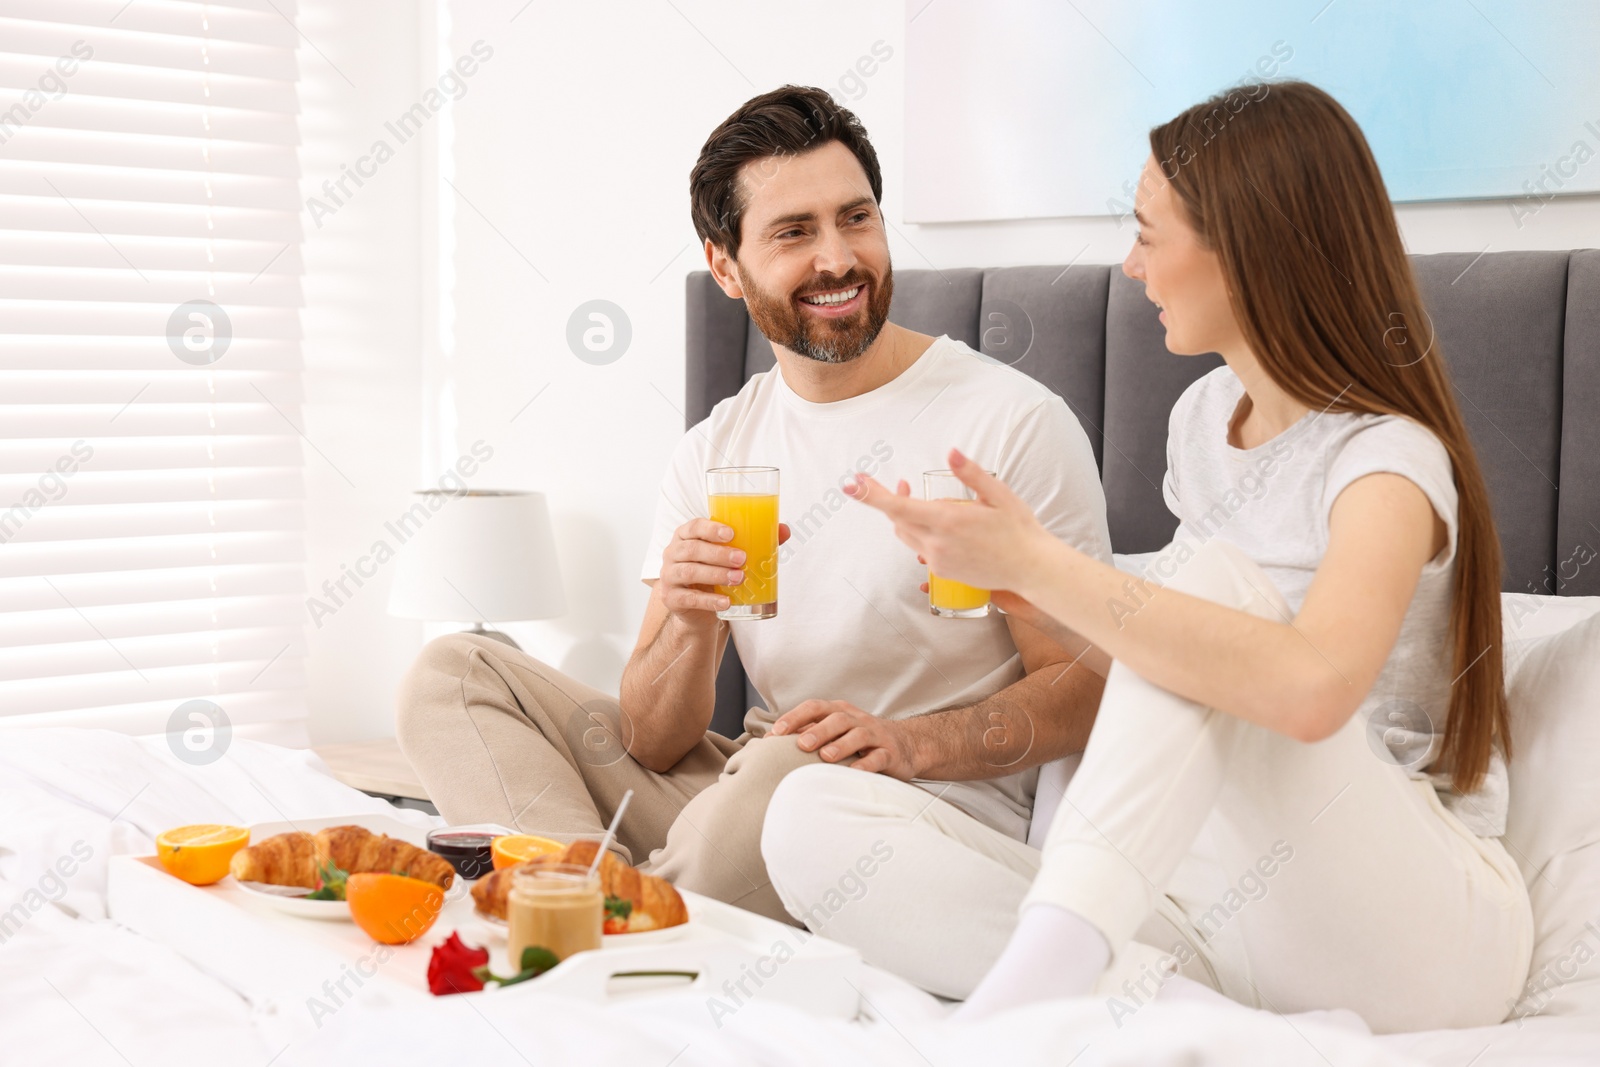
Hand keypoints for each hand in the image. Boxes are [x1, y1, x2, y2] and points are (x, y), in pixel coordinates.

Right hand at [656, 518, 789, 617]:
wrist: (698, 607)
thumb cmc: (714, 571)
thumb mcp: (730, 555)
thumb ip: (756, 541)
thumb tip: (784, 530)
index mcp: (686, 536)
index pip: (694, 526)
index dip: (711, 529)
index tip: (731, 534)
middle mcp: (673, 553)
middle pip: (692, 549)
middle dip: (718, 554)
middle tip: (742, 559)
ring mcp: (669, 576)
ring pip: (690, 571)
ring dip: (716, 574)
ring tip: (738, 578)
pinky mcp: (671, 598)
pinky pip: (689, 598)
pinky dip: (709, 601)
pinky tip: (726, 602)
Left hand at [771, 699, 919, 778]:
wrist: (905, 745)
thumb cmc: (860, 740)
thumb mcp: (835, 731)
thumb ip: (808, 732)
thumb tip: (769, 740)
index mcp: (839, 711)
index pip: (815, 707)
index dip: (795, 717)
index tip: (776, 733)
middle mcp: (857, 719)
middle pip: (837, 719)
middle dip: (818, 731)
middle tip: (801, 744)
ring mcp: (875, 735)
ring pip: (858, 735)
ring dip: (841, 745)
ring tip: (826, 757)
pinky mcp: (890, 753)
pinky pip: (878, 757)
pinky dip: (866, 764)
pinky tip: (855, 772)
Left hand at [844, 448, 1051, 593]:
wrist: (1031, 568)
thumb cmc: (1018, 529)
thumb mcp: (998, 494)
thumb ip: (971, 473)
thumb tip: (951, 453)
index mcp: (947, 520)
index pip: (897, 507)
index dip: (870, 495)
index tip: (851, 484)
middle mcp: (937, 543)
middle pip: (896, 520)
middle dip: (886, 499)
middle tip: (885, 481)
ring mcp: (938, 560)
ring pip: (906, 534)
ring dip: (903, 515)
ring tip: (912, 496)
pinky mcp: (943, 572)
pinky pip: (920, 548)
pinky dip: (920, 532)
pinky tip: (938, 523)